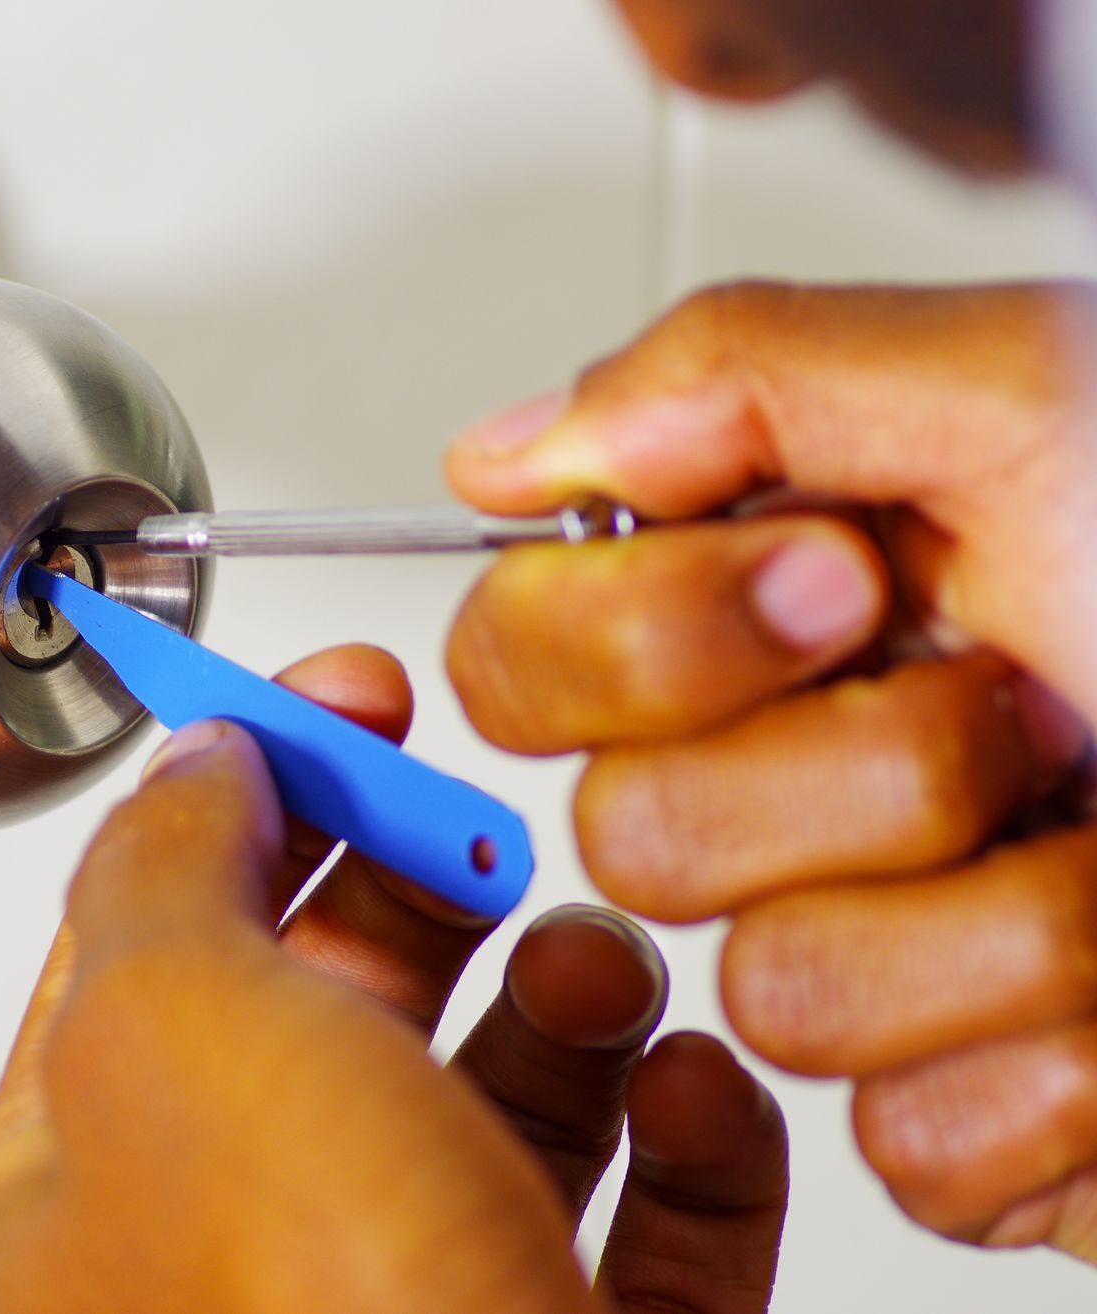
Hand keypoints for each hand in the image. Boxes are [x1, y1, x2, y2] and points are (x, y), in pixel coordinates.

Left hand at [0, 646, 787, 1313]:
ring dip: (564, 999)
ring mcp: (425, 1308)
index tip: (344, 695)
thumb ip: (166, 867)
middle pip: (338, 997)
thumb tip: (192, 763)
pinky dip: (687, 1137)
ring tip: (593, 972)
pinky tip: (697, 1096)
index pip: (157, 927)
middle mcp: (252, 1247)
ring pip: (500, 1097)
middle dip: (417, 883)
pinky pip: (651, 1218)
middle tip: (475, 827)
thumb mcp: (177, 1028)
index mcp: (100, 1174)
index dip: (251, 785)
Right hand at [445, 282, 1096, 1257]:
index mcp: (780, 617)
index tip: (842, 584)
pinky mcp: (962, 1119)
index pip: (521, 653)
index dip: (647, 639)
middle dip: (863, 772)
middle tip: (1026, 700)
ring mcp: (874, 953)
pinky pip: (907, 1142)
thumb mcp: (1037, 398)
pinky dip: (1069, 1065)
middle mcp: (798, 784)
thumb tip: (507, 452)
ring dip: (1004, 920)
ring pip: (774, 997)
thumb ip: (741, 375)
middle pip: (627, 835)